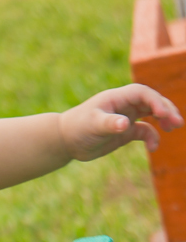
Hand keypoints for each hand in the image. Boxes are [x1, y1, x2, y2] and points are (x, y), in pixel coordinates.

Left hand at [59, 83, 181, 160]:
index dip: (155, 100)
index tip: (163, 114)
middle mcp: (124, 105)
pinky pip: (145, 131)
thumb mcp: (93, 125)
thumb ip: (109, 123)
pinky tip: (153, 148)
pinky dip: (152, 138)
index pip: (142, 93)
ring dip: (164, 119)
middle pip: (152, 101)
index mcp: (117, 97)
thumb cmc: (77, 127)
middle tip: (177, 122)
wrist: (66, 140)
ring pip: (152, 114)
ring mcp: (126, 117)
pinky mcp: (126, 131)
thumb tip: (125, 124)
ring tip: (174, 127)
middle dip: (166, 109)